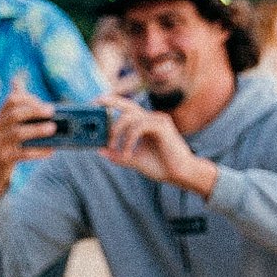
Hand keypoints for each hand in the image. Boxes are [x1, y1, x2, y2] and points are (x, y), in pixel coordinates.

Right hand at [0, 83, 57, 199]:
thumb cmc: (6, 141)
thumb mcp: (7, 123)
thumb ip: (15, 102)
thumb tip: (17, 78)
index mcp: (1, 117)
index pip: (11, 101)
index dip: (28, 99)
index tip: (43, 103)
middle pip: (14, 115)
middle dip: (34, 111)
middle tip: (52, 111)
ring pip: (17, 133)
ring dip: (37, 130)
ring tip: (53, 128)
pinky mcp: (4, 159)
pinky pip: (21, 154)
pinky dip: (37, 151)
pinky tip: (50, 150)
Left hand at [103, 98, 218, 194]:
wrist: (180, 174)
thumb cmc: (161, 166)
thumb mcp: (134, 160)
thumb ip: (118, 155)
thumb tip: (100, 151)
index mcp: (145, 124)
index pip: (126, 109)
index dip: (111, 103)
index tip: (95, 103)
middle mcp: (151, 118)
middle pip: (127, 104)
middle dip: (110, 102)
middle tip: (95, 104)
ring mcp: (158, 120)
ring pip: (130, 117)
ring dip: (117, 132)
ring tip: (112, 147)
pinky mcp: (162, 126)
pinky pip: (138, 127)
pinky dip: (129, 140)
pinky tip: (127, 153)